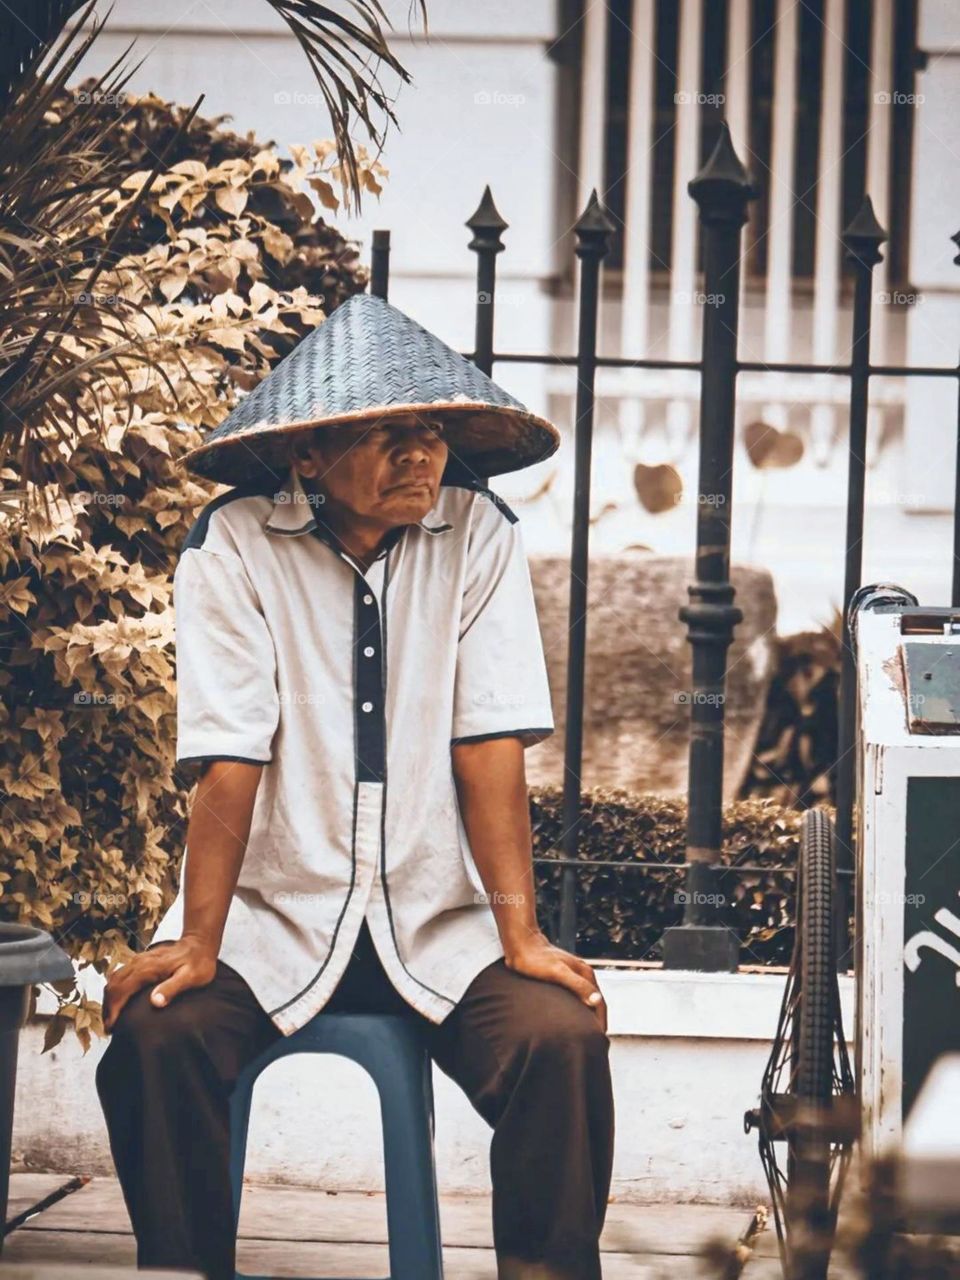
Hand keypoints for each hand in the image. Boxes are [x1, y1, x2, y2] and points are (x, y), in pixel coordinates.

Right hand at [102, 934, 217, 1032]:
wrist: (200, 942)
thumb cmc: (198, 962)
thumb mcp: (191, 977)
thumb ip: (172, 988)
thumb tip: (154, 1002)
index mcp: (148, 969)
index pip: (120, 990)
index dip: (113, 1011)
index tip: (112, 1029)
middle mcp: (139, 963)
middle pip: (113, 986)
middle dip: (107, 1008)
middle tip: (109, 1029)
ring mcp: (139, 960)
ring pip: (114, 979)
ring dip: (109, 999)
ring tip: (111, 1019)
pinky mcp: (141, 960)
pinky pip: (120, 975)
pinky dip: (115, 990)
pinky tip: (120, 1002)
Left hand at [502, 932, 606, 1032]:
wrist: (520, 944)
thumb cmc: (536, 959)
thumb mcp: (557, 972)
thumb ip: (577, 985)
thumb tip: (597, 1000)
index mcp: (585, 974)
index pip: (600, 1003)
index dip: (600, 1023)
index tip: (599, 1040)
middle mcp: (582, 974)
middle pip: (595, 1002)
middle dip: (596, 1021)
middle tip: (593, 1041)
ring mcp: (572, 975)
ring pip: (585, 999)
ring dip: (587, 1015)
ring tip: (583, 1033)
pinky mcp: (562, 977)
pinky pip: (574, 996)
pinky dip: (576, 1009)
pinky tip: (568, 1018)